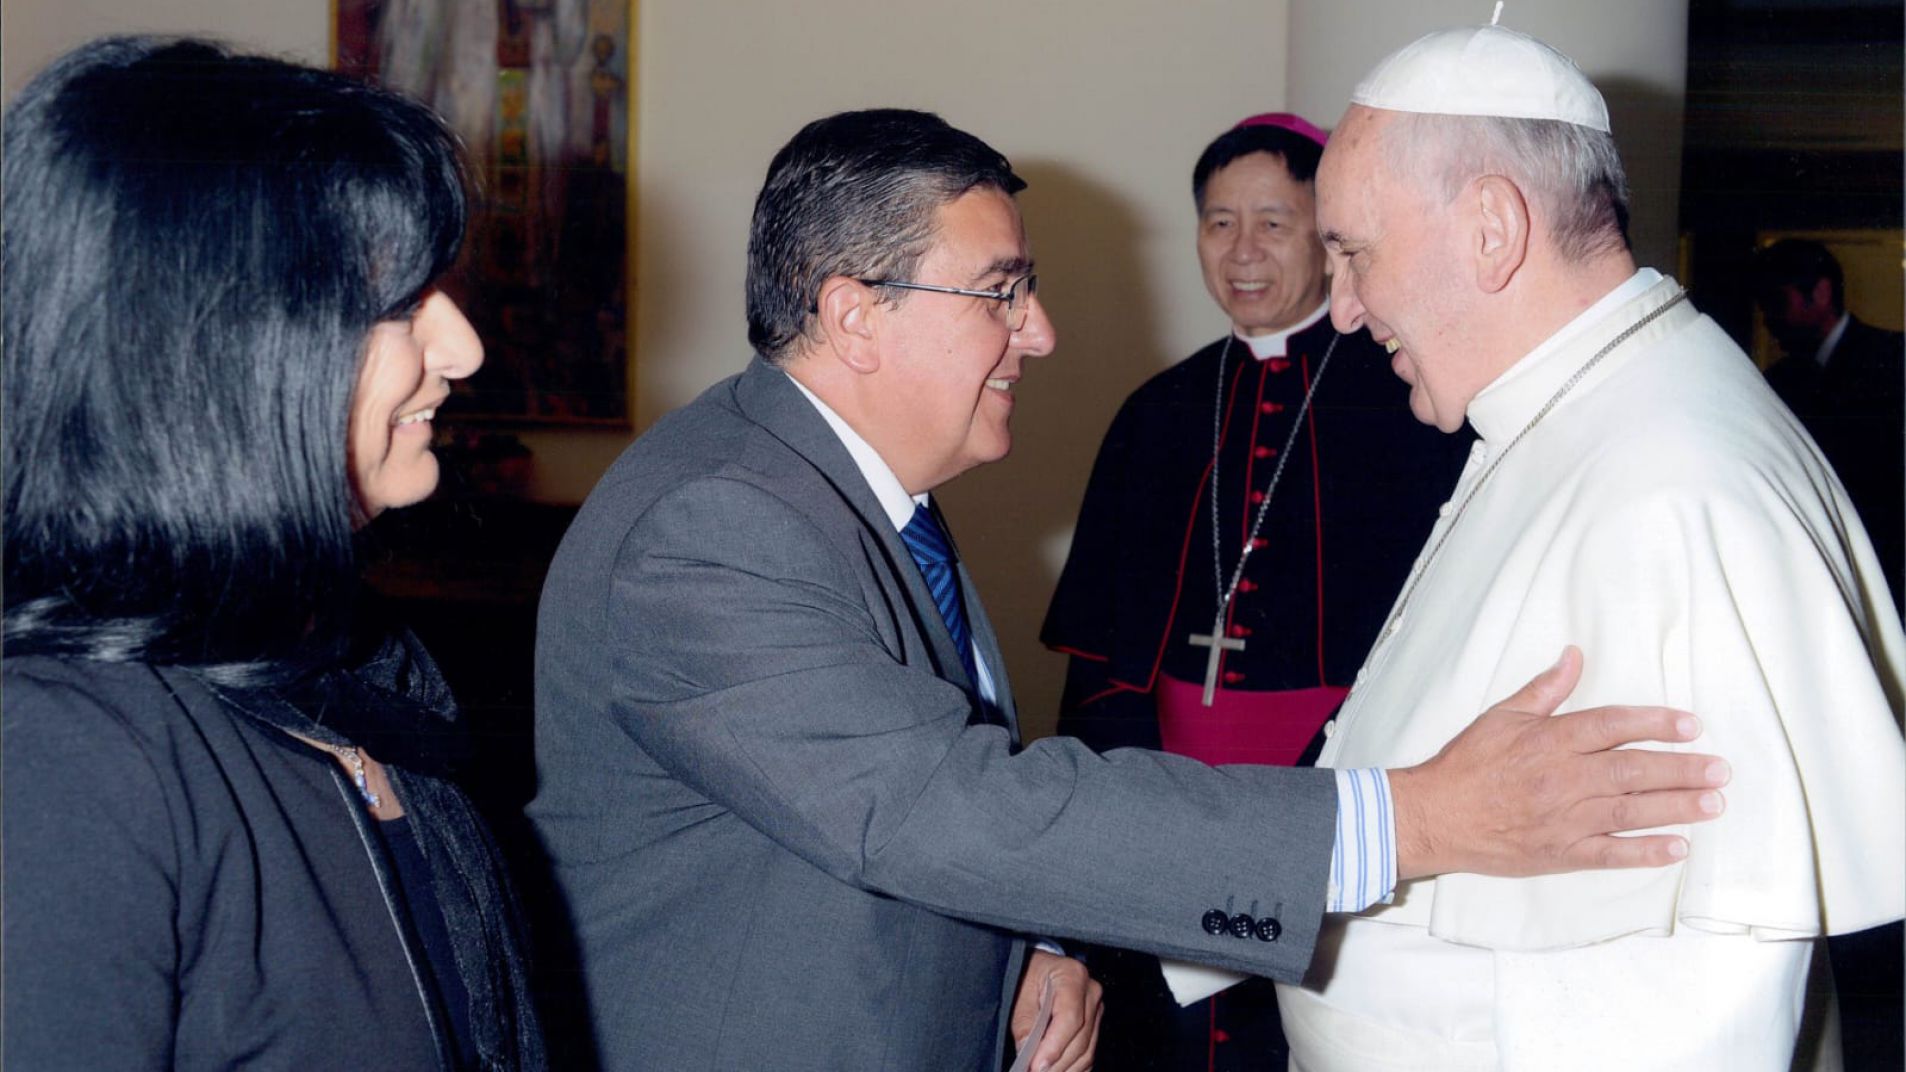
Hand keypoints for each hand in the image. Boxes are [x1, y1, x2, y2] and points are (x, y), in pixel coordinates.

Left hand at [1010, 949, 1101, 1071]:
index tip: (1036, 1066)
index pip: (1069, 1018)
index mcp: (1072, 976)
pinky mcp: (1095, 1025)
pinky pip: (1088, 1055)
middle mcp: (1091, 992)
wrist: (1039, 968)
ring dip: (1064, 1069)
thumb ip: (1024, 1022)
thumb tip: (1026, 1053)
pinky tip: (1056, 1071)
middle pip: (1080, 1039)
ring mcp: (1096, 1010)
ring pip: (1086, 1052)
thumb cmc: (1028, 974)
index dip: (1053, 1047)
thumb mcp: (1019, 992)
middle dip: (1056, 1063)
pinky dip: (1072, 1068)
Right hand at [1389, 646, 1729, 880]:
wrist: (1435, 815)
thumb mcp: (1503, 715)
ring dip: (1678, 807)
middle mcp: (1564, 778)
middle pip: (1634, 770)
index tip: (1691, 725)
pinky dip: (1646, 851)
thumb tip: (1575, 656)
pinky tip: (1678, 846)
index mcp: (1551, 740)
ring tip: (1714, 803)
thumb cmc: (1467, 764)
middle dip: (1682, 769)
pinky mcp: (1561, 852)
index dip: (1656, 723)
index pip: (1614, 725)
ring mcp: (1565, 818)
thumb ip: (1546, 689)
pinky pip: (1611, 854)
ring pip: (1631, 811)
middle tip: (1720, 769)